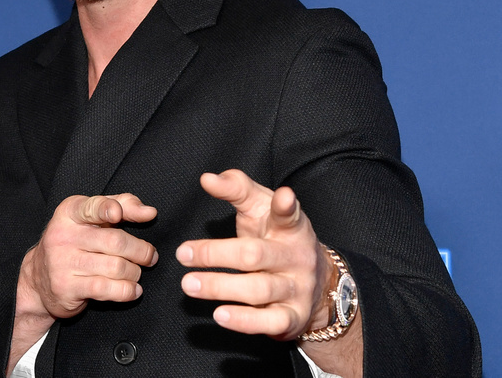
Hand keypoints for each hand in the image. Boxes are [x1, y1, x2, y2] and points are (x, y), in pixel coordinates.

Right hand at [19, 193, 157, 319]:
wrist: (39, 278)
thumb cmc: (77, 240)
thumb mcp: (94, 216)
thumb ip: (124, 205)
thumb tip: (150, 212)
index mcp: (70, 212)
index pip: (92, 207)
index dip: (107, 209)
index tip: (118, 214)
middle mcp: (63, 236)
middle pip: (115, 242)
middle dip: (141, 251)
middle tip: (150, 256)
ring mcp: (62, 263)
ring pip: (115, 267)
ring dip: (135, 272)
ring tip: (136, 272)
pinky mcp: (66, 288)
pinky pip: (106, 289)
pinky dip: (127, 291)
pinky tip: (133, 290)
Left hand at [175, 169, 333, 340]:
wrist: (318, 282)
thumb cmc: (277, 238)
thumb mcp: (262, 209)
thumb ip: (236, 188)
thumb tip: (207, 178)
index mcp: (291, 227)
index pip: (289, 214)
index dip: (286, 206)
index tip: (284, 197)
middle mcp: (297, 257)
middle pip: (257, 254)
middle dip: (217, 254)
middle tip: (183, 254)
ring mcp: (297, 288)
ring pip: (259, 289)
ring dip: (220, 287)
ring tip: (189, 284)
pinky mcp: (292, 317)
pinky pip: (268, 322)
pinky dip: (243, 320)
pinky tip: (219, 314)